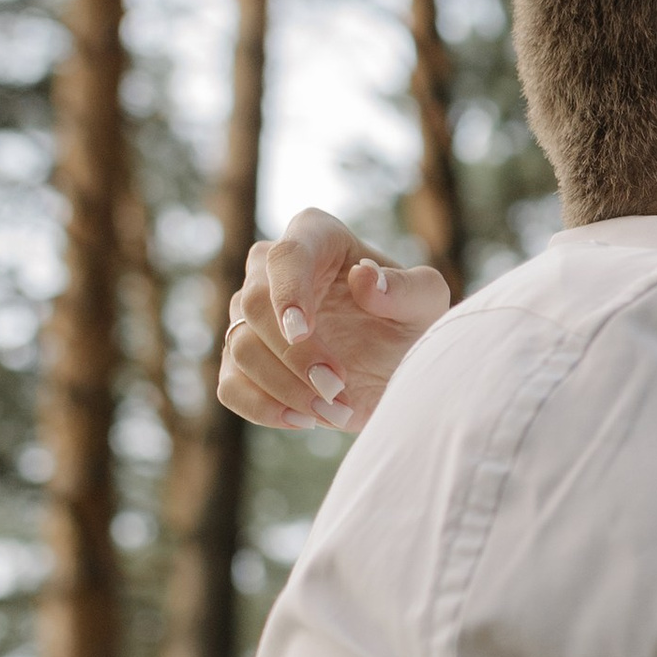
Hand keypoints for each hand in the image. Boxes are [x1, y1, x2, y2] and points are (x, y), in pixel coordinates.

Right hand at [218, 208, 452, 434]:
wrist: (398, 366)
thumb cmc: (411, 321)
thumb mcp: (427, 301)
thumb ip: (405, 287)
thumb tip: (363, 277)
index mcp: (315, 237)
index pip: (286, 255)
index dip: (287, 291)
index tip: (300, 331)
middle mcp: (270, 270)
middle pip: (253, 304)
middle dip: (294, 354)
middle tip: (336, 386)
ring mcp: (250, 316)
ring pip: (240, 347)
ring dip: (285, 386)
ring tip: (334, 408)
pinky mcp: (243, 361)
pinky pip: (229, 384)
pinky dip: (262, 407)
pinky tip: (304, 420)